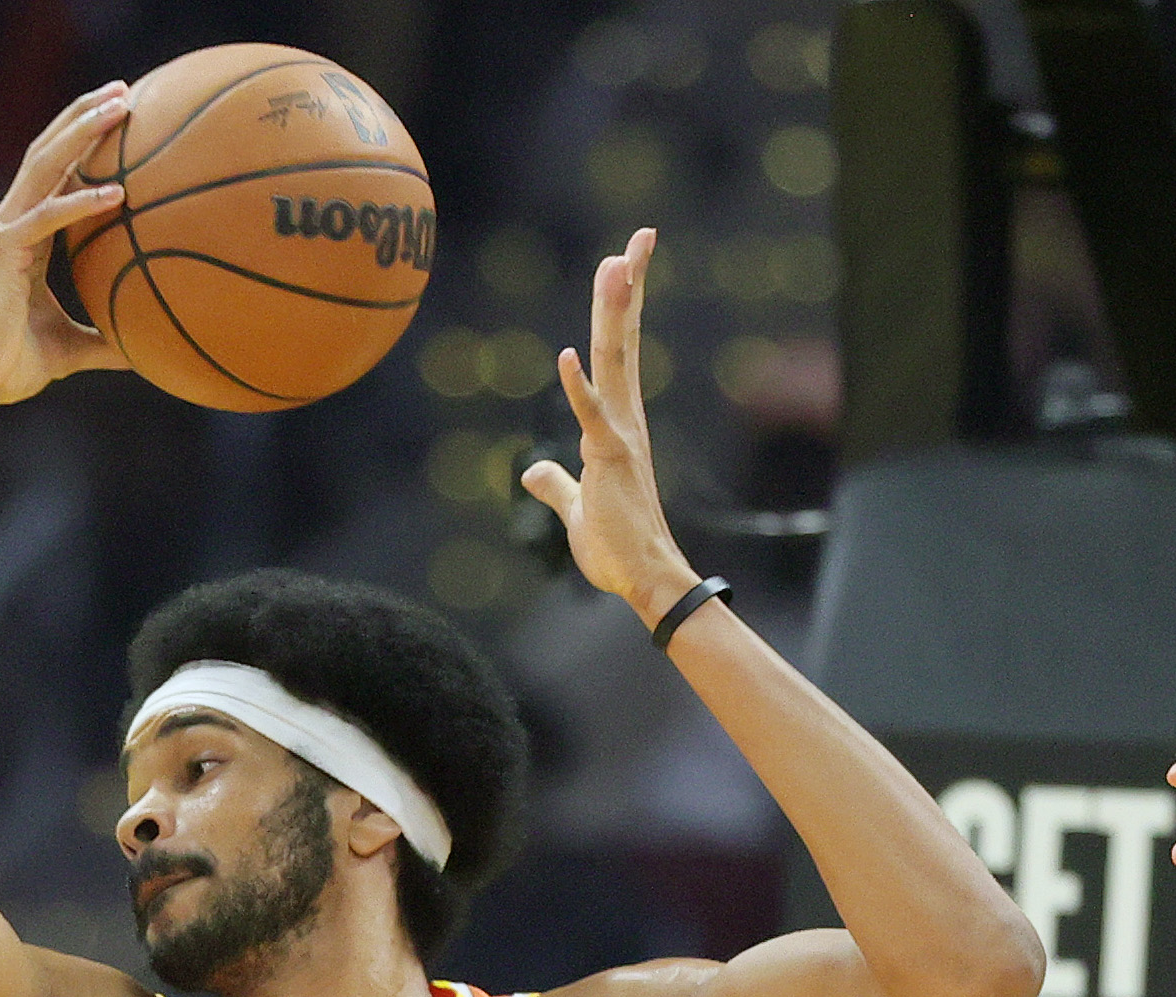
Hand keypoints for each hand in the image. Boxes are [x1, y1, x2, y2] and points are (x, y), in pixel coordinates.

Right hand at [0, 84, 134, 405]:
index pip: (59, 172)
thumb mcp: (76, 347)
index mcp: (29, 234)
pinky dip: (80, 203)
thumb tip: (147, 349)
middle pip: (51, 151)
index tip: (124, 119)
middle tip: (126, 90)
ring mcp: (4, 230)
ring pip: (45, 166)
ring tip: (119, 108)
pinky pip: (47, 219)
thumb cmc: (19, 363)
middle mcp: (14, 220)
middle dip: (86, 116)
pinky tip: (117, 194)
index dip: (86, 141)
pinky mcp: (1, 251)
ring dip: (82, 134)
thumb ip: (108, 339)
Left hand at [521, 230, 696, 622]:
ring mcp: (620, 436)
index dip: (623, 308)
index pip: (620, 354)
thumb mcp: (575, 509)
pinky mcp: (609, 460)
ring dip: (614, 315)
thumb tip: (532, 472)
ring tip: (618, 265)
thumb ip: (555, 485)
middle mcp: (625, 419)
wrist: (644, 579)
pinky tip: (569, 355)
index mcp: (617, 424)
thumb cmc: (616, 548)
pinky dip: (578, 388)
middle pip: (623, 342)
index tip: (628, 260)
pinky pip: (591, 418)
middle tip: (639, 238)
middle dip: (629, 289)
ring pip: (614, 363)